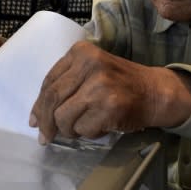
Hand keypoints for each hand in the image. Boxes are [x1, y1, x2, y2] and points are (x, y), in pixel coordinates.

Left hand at [30, 41, 190, 143]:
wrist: (156, 92)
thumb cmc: (120, 83)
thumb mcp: (91, 71)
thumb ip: (66, 86)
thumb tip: (37, 118)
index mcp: (80, 52)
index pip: (49, 82)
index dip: (38, 105)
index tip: (35, 120)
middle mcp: (89, 64)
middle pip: (51, 99)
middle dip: (46, 123)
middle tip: (45, 137)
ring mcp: (100, 85)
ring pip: (63, 118)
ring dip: (70, 129)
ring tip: (85, 126)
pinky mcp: (109, 107)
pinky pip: (82, 129)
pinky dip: (88, 133)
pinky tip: (101, 126)